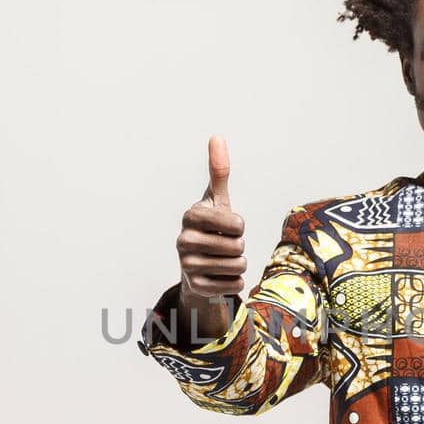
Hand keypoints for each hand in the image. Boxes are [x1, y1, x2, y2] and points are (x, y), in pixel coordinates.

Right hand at [176, 135, 247, 318]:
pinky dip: (235, 282)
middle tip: (226, 245)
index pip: (235, 223)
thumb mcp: (217, 200)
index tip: (230, 225)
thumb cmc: (212, 227)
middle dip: (239, 246)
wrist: (198, 265)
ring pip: (238, 266)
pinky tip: (220, 276)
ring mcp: (187, 265)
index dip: (239, 226)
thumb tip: (217, 136)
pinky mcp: (195, 288)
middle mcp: (183, 240)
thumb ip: (218, 171)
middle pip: (237, 246)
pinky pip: (234, 285)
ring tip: (224, 260)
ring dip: (239, 264)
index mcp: (191, 216)